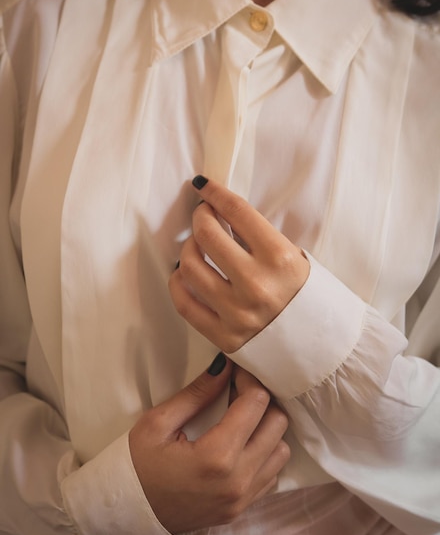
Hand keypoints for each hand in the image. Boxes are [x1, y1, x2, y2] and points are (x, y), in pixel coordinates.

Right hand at [129, 355, 289, 534]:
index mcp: (217, 456)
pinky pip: (272, 475)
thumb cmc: (136, 467)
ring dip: (267, 429)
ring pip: (281, 451)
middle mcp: (238, 480)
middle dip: (261, 401)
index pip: (256, 403)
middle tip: (237, 393)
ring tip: (241, 420)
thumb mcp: (157, 423)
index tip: (234, 373)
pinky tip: (241, 445)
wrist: (126, 516)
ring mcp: (242, 499)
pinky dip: (264, 454)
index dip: (248, 380)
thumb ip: (196, 394)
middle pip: (278, 424)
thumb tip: (224, 367)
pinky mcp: (241, 510)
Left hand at [169, 176, 309, 352]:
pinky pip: (185, 304)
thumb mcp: (296, 258)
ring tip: (196, 247)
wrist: (323, 347)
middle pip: (207, 235)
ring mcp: (238, 313)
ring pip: (190, 268)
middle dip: (200, 217)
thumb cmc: (307, 296)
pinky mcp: (225, 337)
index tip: (203, 186)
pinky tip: (182, 274)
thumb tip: (222, 216)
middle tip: (203, 216)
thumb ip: (259, 239)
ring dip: (188, 249)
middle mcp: (257, 284)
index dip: (215, 193)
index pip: (237, 212)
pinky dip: (177, 283)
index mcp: (281, 258)